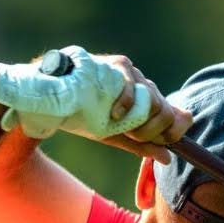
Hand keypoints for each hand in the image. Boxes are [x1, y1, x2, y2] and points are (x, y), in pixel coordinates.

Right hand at [0, 48, 191, 164]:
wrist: (48, 102)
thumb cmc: (80, 116)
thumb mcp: (112, 135)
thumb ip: (139, 144)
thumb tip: (167, 158)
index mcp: (142, 101)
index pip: (172, 112)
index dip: (175, 129)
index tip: (166, 145)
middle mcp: (139, 84)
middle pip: (165, 107)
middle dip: (156, 129)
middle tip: (136, 138)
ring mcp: (128, 73)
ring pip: (153, 97)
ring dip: (142, 119)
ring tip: (122, 126)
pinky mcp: (114, 64)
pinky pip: (132, 83)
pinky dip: (126, 102)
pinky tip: (115, 114)